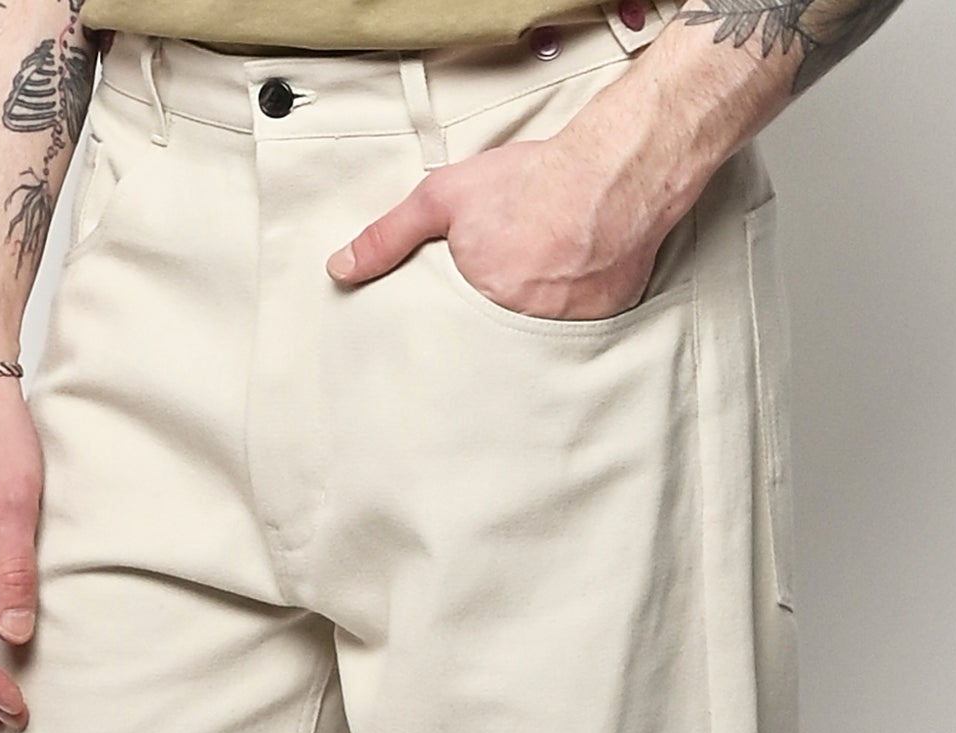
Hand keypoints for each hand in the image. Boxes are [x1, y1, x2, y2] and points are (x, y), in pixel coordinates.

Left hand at [326, 130, 669, 320]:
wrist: (614, 174)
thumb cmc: (531, 182)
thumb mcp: (444, 198)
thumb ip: (390, 236)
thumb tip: (340, 269)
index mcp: (481, 302)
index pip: (458, 332)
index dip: (464, 316)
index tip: (469, 305)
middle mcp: (523, 325)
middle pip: (500, 335)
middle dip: (502, 314)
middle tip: (518, 274)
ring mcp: (566, 327)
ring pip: (542, 332)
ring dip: (541, 311)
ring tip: (547, 271)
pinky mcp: (605, 320)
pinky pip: (584, 327)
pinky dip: (579, 306)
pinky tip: (578, 276)